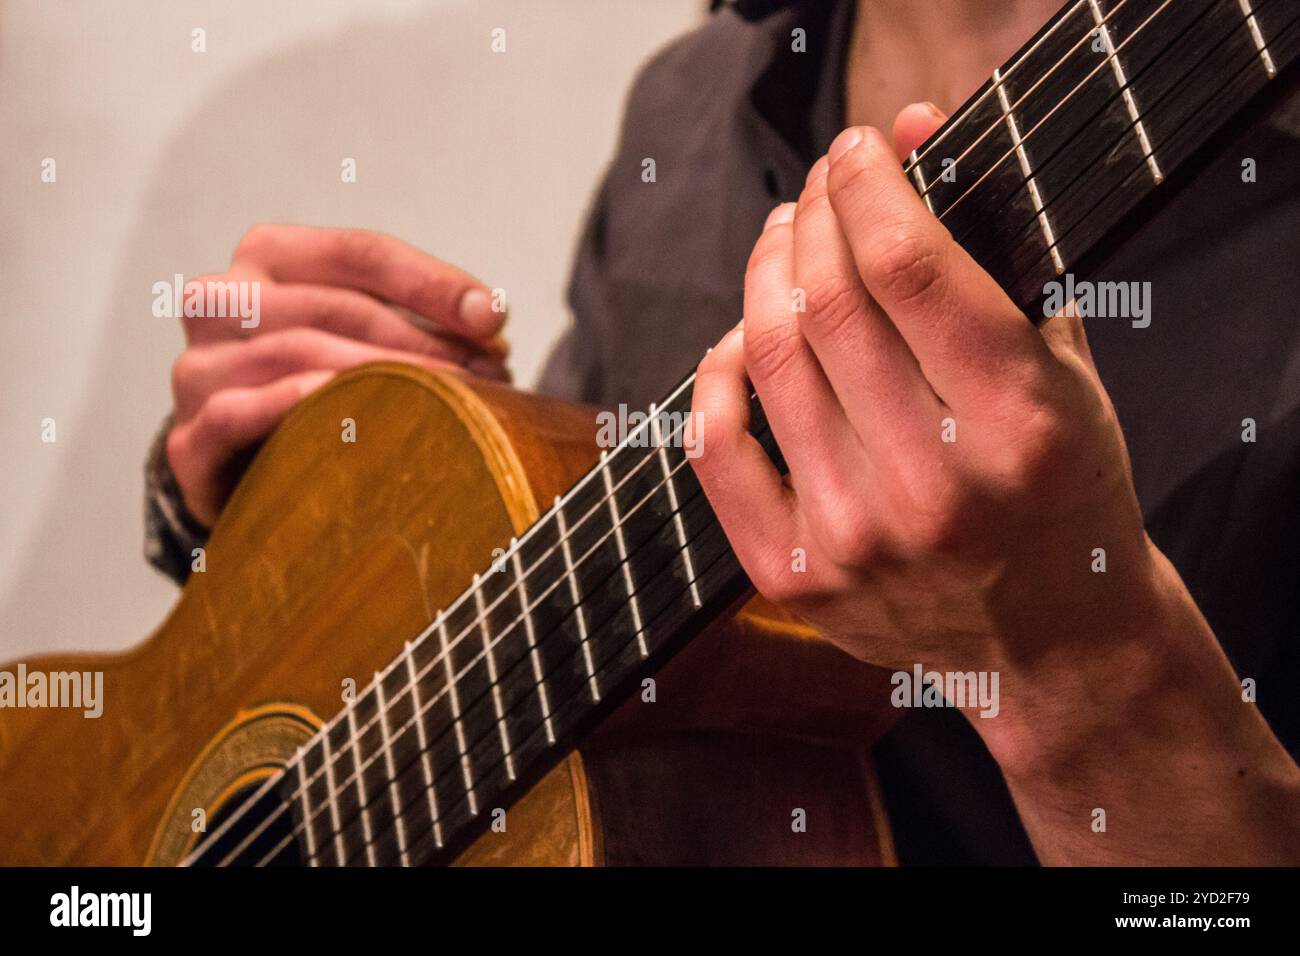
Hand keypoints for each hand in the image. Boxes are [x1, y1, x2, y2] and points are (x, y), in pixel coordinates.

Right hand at [166, 224, 508, 525]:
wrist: (239, 458)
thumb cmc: (321, 378)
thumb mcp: (366, 326)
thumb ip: (418, 312)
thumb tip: (490, 319)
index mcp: (267, 256)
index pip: (359, 252)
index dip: (433, 282)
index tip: (494, 317)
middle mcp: (221, 301)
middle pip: (336, 305)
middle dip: (423, 340)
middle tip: (488, 373)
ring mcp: (198, 368)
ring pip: (296, 354)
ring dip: (384, 377)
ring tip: (452, 402)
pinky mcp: (187, 439)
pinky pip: (237, 412)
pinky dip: (296, 407)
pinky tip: (349, 412)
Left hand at [690, 107, 1162, 686]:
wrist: (1050, 640)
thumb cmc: (1063, 489)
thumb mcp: (1063, 366)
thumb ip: (995, 246)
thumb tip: (910, 128)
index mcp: (1018, 423)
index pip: (908, 265)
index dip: (866, 186)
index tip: (856, 151)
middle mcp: (932, 485)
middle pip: (827, 303)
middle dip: (813, 218)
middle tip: (816, 191)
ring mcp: (855, 538)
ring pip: (768, 360)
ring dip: (764, 275)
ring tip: (784, 242)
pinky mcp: (795, 577)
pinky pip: (716, 449)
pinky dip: (714, 377)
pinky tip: (738, 341)